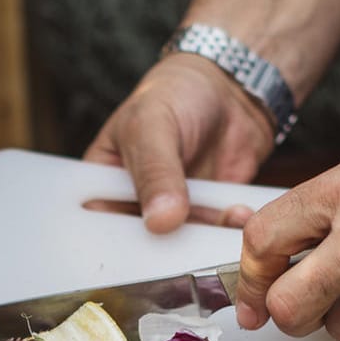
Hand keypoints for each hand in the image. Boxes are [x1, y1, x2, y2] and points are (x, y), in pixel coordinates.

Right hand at [84, 54, 273, 232]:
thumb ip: (155, 173)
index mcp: (105, 183)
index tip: (138, 250)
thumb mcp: (153, 126)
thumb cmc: (176, 94)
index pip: (98, 226)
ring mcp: (173, 213)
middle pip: (140, 245)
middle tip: (187, 243)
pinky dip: (227, 231)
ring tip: (226, 216)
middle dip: (164, 250)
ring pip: (180, 245)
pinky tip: (240, 214)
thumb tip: (160, 222)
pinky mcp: (207, 215)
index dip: (112, 245)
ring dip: (204, 239)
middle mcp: (135, 204)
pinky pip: (213, 235)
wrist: (230, 90)